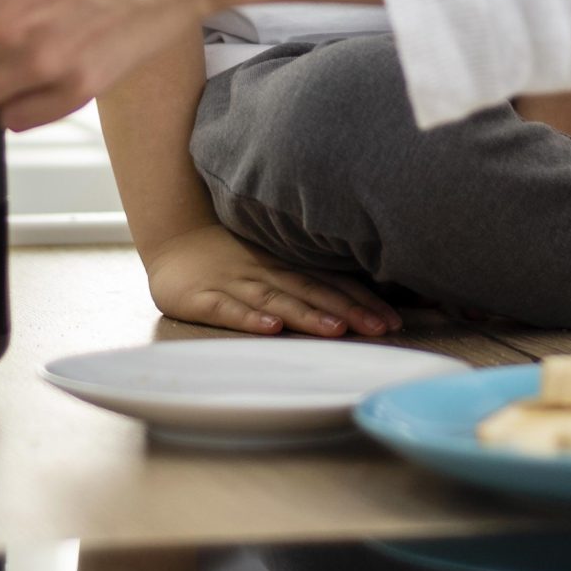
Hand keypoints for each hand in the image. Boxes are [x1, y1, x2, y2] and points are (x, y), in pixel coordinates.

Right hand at [147, 224, 403, 339]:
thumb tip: (363, 293)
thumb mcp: (276, 258)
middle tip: (382, 329)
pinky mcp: (203, 297)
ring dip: (307, 315)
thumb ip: (311, 273)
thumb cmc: (233, 255)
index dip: (364, 300)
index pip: (333, 281)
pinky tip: (270, 328)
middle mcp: (267, 271)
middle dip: (350, 310)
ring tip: (335, 330)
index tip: (395, 321)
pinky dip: (250, 318)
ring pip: (277, 299)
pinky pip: (228, 308)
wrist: (175, 240)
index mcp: (288, 263)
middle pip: (313, 291)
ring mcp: (235, 282)